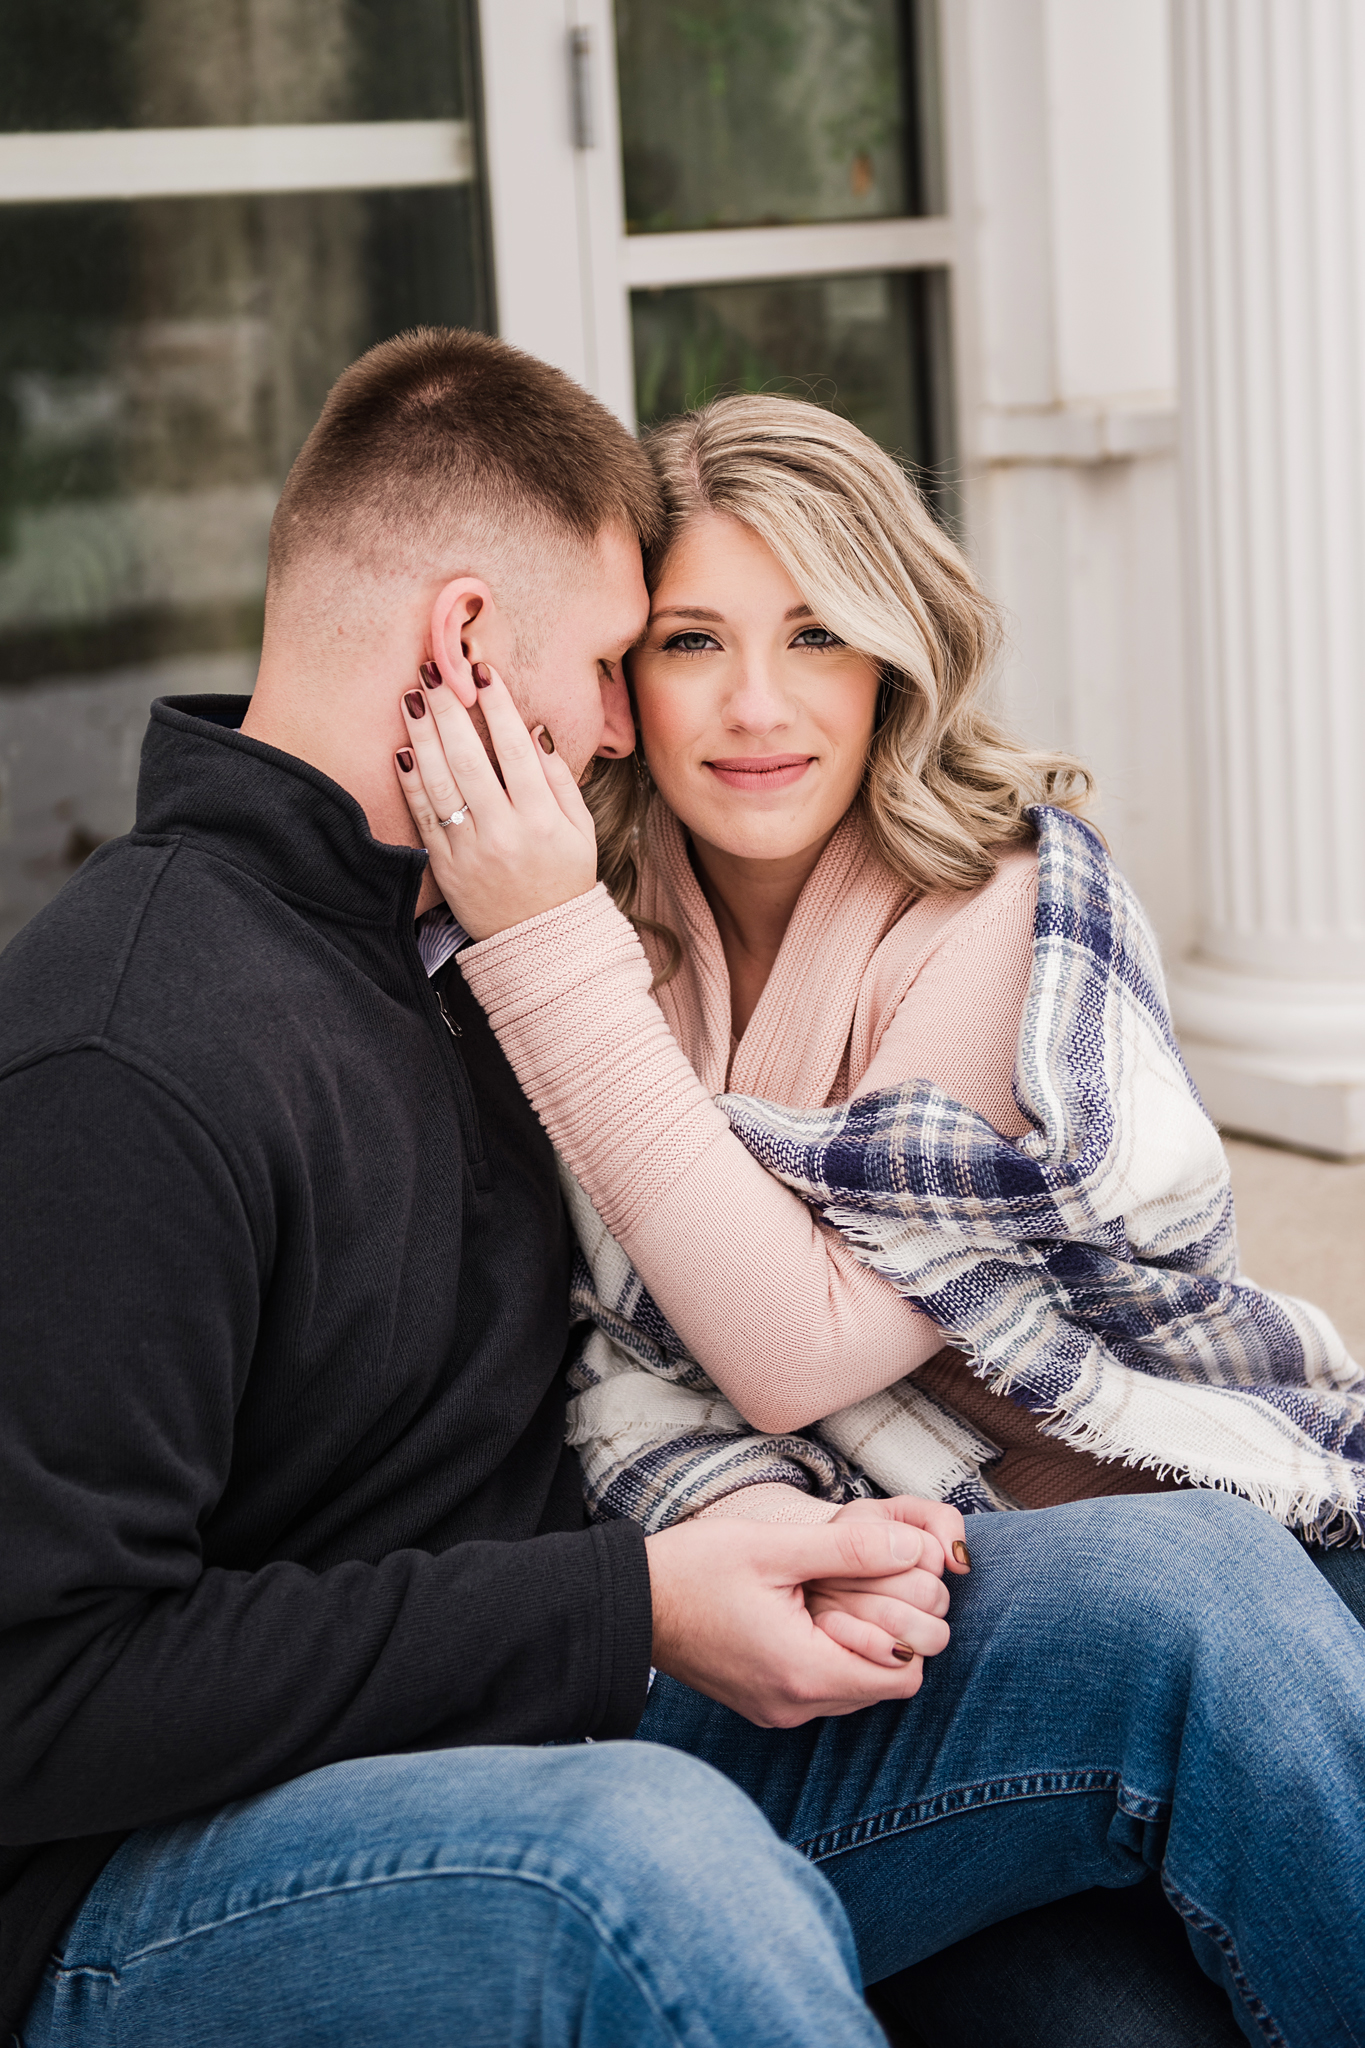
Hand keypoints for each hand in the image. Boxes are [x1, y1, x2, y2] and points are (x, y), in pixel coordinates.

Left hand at [394, 656, 597, 939]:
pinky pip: (424, 817)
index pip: (516, 751)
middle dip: (450, 710)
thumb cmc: (564, 878)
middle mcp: (504, 833)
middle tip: (433, 670)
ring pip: (440, 784)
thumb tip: (535, 731)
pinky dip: (411, 782)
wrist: (539, 941)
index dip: (498, 707)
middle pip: (470, 760)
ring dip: (423, 736)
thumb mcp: (580, 830)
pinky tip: (403, 748)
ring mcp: (470, 851)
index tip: (482, 671)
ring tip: (412, 697)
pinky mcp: (445, 867)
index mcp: (542, 820)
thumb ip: (559, 780)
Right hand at [645, 1513, 961, 1728]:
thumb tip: (914, 1549)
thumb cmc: (693, 1569)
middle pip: (884, 1683)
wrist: (629, 1602)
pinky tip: (805, 1615)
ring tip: (827, 1596)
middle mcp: (794, 1705)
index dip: (910, 1628)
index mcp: (803, 1671)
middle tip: (858, 1586)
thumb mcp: (773, 1546)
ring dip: (857, 1646)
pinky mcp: (761, 1703)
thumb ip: (848, 1549)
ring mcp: (776, 1709)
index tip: (884, 1586)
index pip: (904, 1674)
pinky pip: (820, 1689)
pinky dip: (828, 1656)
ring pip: (854, 1688)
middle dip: (887, 1635)